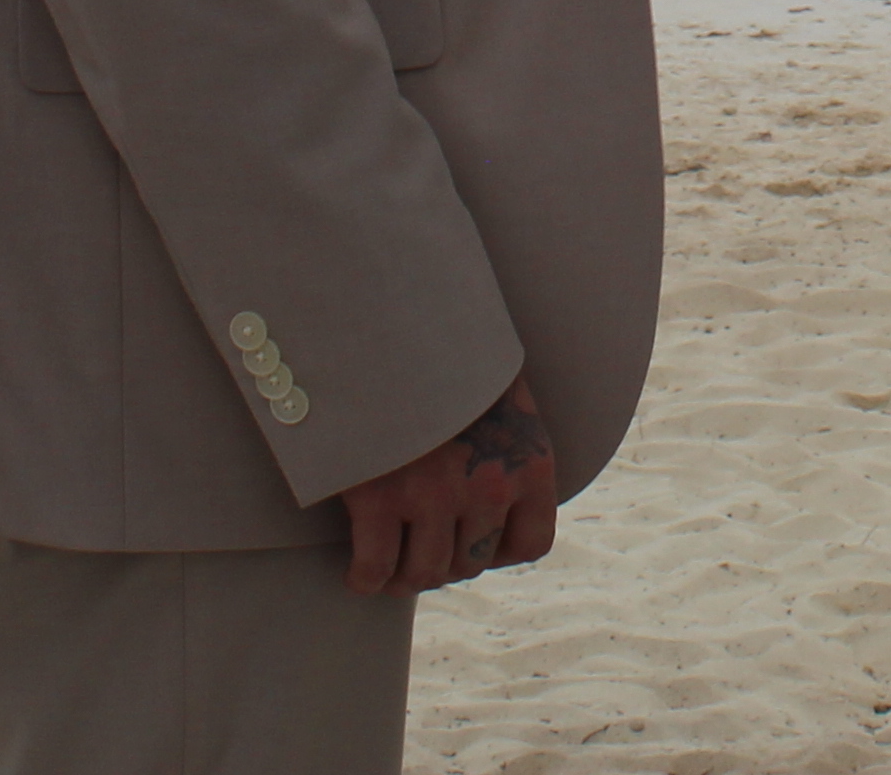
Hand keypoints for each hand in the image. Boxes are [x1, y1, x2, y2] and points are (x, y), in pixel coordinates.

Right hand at [338, 371, 557, 595]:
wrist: (391, 312)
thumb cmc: (447, 349)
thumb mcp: (499, 391)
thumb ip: (505, 444)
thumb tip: (492, 489)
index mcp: (529, 460)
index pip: (532, 544)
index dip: (498, 552)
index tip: (470, 540)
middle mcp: (490, 485)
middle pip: (470, 563)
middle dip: (443, 562)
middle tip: (416, 548)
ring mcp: (434, 494)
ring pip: (424, 572)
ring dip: (404, 576)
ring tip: (387, 564)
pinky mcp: (379, 496)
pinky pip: (375, 567)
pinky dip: (365, 578)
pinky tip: (358, 573)